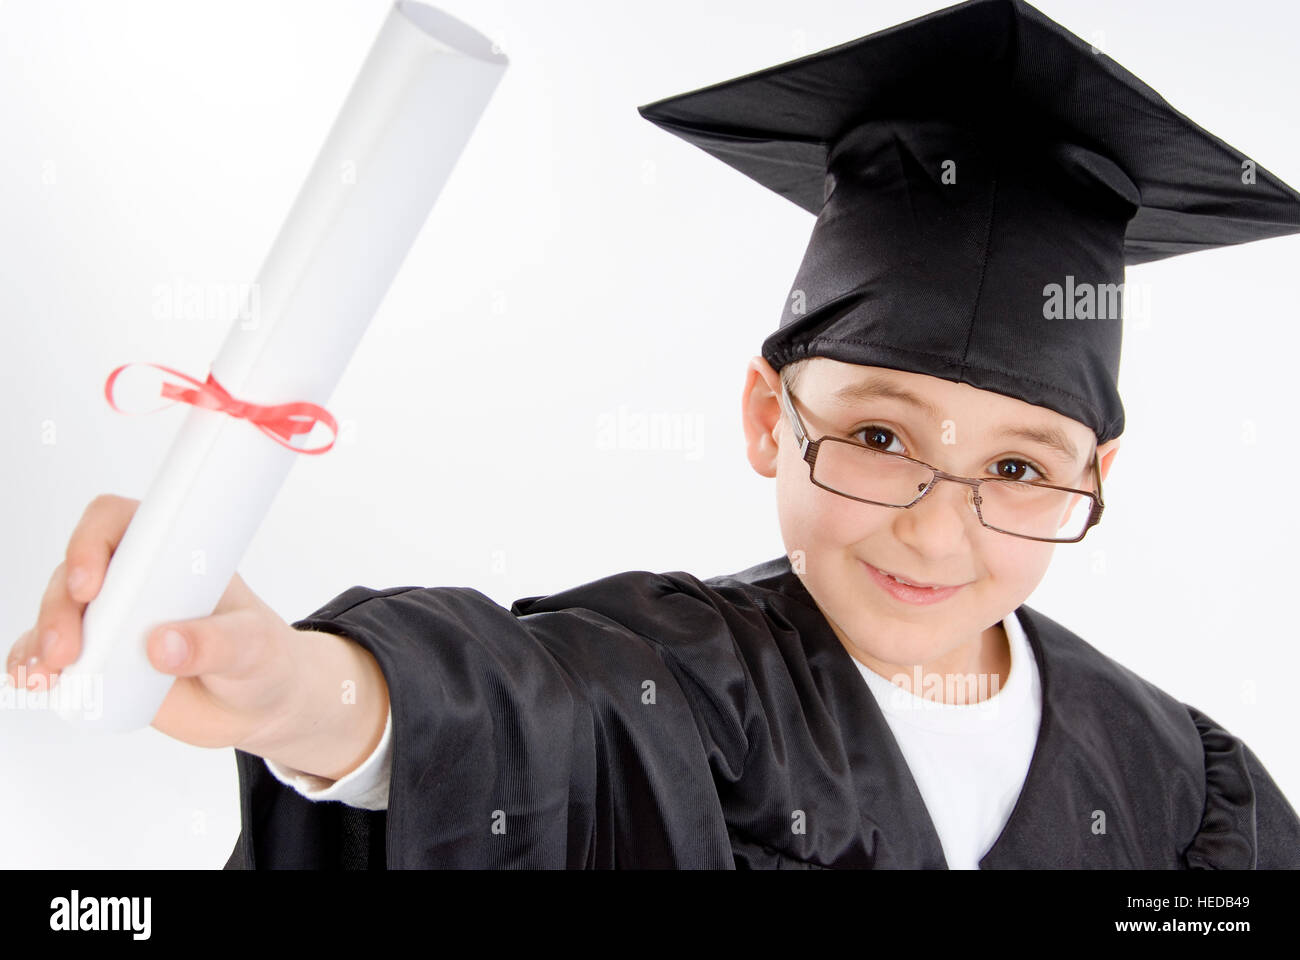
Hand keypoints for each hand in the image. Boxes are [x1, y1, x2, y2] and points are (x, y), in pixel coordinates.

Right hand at [7, 493, 308, 753]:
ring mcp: (112, 619)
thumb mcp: (252, 646)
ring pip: (56, 613)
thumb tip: (163, 645)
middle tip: (68, 650)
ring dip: (41, 640)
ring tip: (47, 675)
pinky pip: (51, 655)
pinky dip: (33, 665)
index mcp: (172, 553)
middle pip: (74, 572)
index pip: (117, 523)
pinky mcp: (99, 659)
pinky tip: (32, 682)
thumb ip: (215, 644)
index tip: (91, 586)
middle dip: (59, 608)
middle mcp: (134, 580)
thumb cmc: (261, 658)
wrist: (259, 705)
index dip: (92, 542)